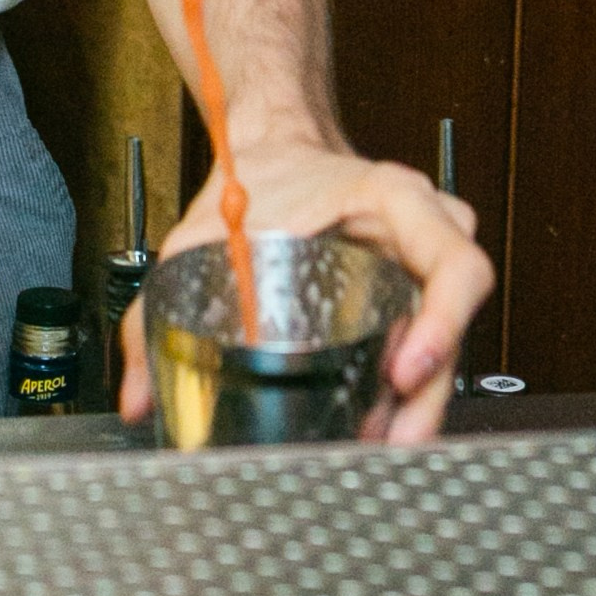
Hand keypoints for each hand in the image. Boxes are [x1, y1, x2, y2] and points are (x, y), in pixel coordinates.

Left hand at [117, 132, 495, 443]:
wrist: (273, 152)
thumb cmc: (261, 180)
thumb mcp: (202, 232)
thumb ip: (154, 313)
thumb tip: (137, 397)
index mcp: (397, 200)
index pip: (456, 264)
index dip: (443, 323)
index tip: (403, 369)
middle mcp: (426, 235)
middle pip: (458, 324)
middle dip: (428, 393)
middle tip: (390, 437)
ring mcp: (423, 270)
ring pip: (446, 344)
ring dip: (420, 401)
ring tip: (378, 442)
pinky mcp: (411, 301)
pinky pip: (426, 348)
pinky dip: (406, 391)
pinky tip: (375, 424)